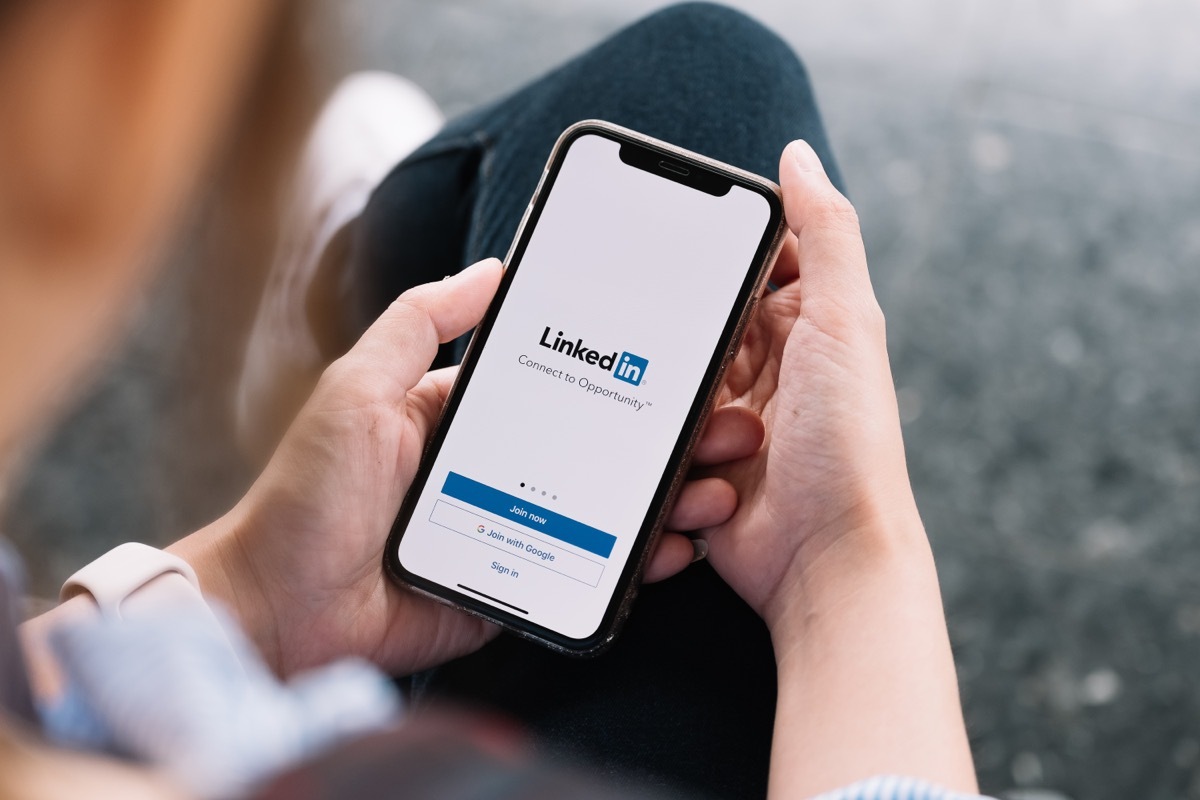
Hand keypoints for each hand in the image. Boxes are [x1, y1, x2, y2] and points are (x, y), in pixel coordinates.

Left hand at [173, 259, 759, 675]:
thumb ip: (419, 321)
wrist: (277, 609)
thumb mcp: (357, 385)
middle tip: (728, 426)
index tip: (681, 364)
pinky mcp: (518, 586)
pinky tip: (679, 545)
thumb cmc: (308, 492)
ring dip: (670, 497)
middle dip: (669, 439)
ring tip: (720, 486)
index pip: (564, 388)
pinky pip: (587, 570)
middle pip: (602, 448)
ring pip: (608, 510)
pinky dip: (639, 563)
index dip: (624, 377)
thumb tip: (494, 266)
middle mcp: (501, 469)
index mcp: (468, 417)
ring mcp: (515, 529)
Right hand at [700, 140, 921, 633]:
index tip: (672, 249)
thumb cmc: (850, 443)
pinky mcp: (696, 467)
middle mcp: (765, 368)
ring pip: (667, 386)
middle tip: (682, 355)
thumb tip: (797, 156)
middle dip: (680, 338)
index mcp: (802, 325)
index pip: (744, 266)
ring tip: (730, 441)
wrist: (826, 559)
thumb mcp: (844, 321)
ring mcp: (727, 421)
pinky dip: (670, 454)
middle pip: (694, 325)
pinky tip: (708, 477)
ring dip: (683, 411)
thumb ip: (824, 233)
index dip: (710, 256)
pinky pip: (656, 440)